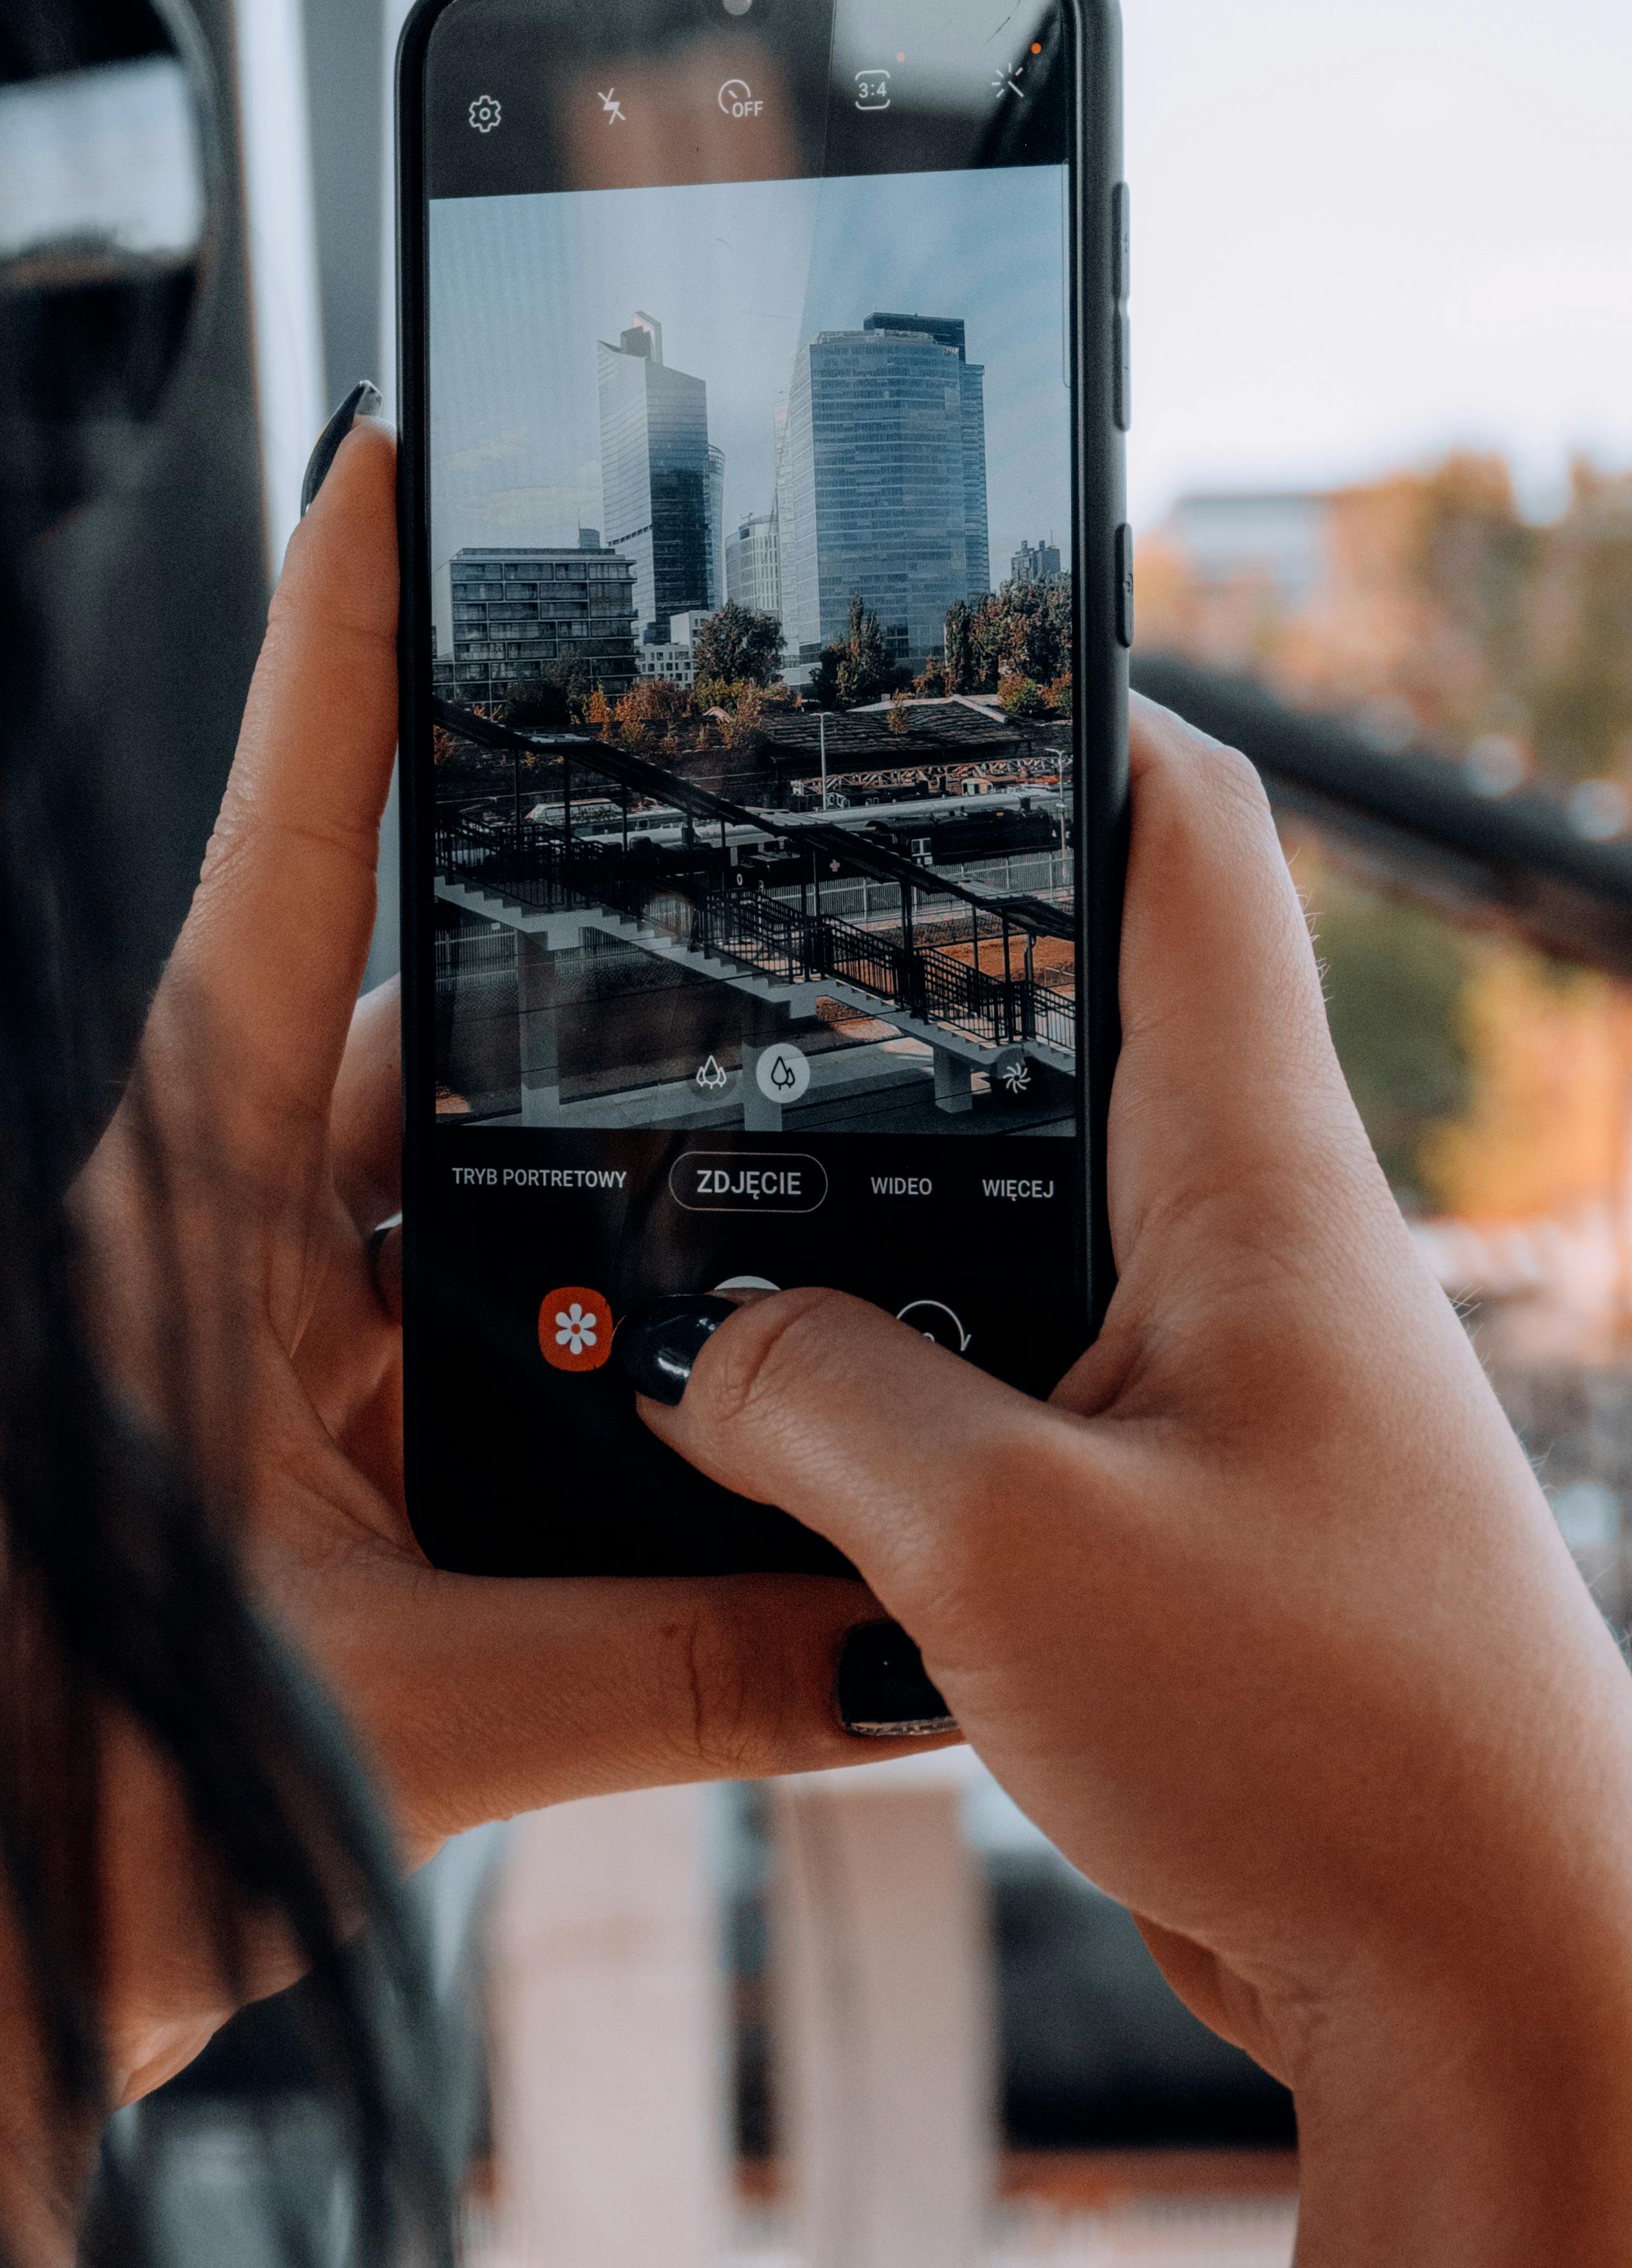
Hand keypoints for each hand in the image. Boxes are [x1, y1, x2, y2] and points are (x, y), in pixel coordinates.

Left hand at [73, 419, 875, 2102]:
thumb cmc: (80, 1803)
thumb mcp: (402, 1716)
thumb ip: (675, 1672)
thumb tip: (912, 1653)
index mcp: (179, 1206)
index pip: (283, 869)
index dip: (338, 656)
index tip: (390, 464)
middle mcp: (219, 1238)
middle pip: (435, 1045)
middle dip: (611, 1022)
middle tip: (795, 941)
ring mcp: (260, 1341)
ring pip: (477, 1215)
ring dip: (623, 1245)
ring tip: (808, 1246)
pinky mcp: (298, 1450)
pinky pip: (474, 1354)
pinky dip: (594, 1382)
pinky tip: (728, 1430)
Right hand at [634, 701, 1631, 2267]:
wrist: (1491, 1985)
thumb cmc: (1321, 1738)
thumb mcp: (1005, 1548)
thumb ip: (820, 1408)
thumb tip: (702, 1353)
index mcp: (1260, 1176)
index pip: (1193, 847)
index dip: (1081, 714)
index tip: (942, 647)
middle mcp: (1260, 1244)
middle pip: (1079, 1022)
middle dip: (908, 974)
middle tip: (726, 921)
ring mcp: (1233, 1375)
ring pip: (1030, 1215)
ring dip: (883, 1206)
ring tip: (698, 1172)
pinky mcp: (1195, 1505)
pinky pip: (1024, 1377)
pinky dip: (906, 1373)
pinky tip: (779, 1407)